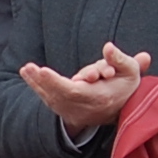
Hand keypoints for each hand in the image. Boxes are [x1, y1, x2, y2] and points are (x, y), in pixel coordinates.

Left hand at [20, 42, 150, 135]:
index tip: (44, 71)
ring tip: (26, 68)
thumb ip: (120, 59)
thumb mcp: (130, 71)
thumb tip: (108, 47)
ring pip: (52, 98)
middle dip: (44, 81)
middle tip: (31, 68)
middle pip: (59, 95)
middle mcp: (85, 106)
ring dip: (37, 83)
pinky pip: (50, 99)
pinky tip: (27, 73)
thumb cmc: (125, 85)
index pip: (74, 91)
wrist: (122, 109)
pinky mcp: (67, 109)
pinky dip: (38, 87)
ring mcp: (74, 110)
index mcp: (100, 97)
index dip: (57, 83)